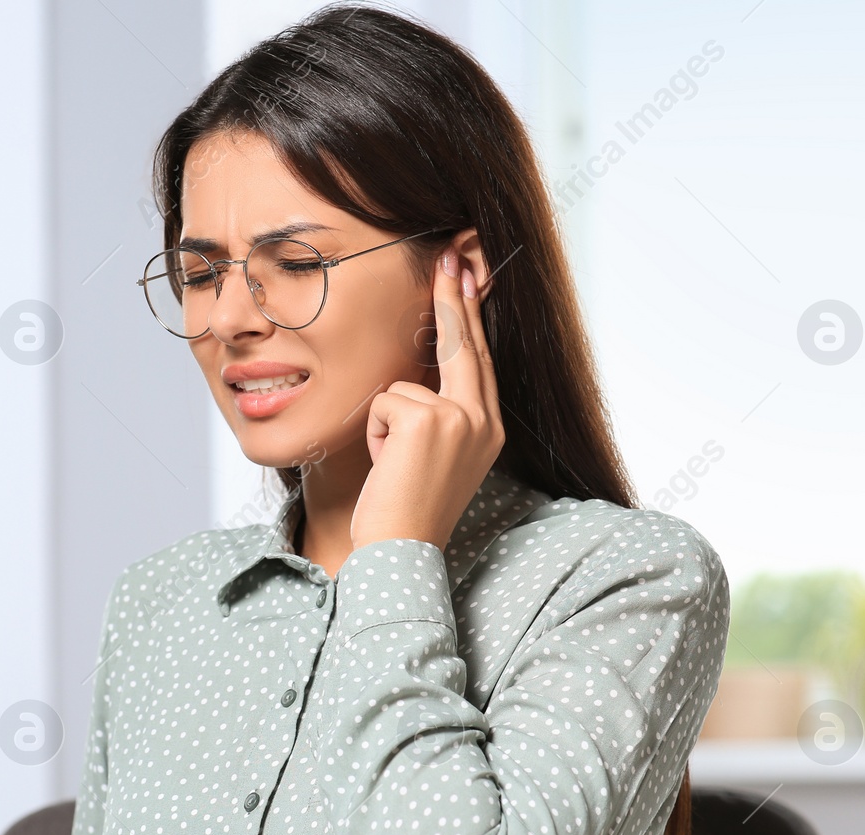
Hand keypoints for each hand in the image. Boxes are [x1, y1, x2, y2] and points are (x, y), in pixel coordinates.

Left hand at [349, 243, 505, 550]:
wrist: (401, 549)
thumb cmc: (405, 510)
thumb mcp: (431, 456)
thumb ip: (434, 415)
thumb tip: (414, 376)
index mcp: (488, 429)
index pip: (477, 362)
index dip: (468, 319)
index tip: (463, 280)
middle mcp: (483, 420)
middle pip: (463, 346)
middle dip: (452, 299)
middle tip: (448, 255)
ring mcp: (461, 418)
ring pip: (405, 385)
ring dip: (385, 422)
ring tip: (394, 464)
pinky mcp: (431, 419)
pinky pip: (385, 401)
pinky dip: (376, 431)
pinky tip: (387, 464)